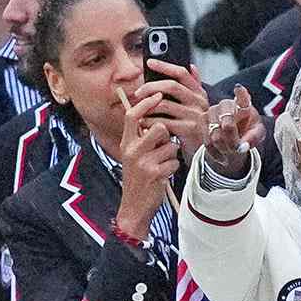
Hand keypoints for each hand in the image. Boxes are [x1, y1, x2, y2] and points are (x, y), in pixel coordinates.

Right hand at [116, 92, 178, 238]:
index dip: (147, 103)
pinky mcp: (153, 173)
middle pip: (159, 128)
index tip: (158, 93)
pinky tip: (163, 176)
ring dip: (171, 156)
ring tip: (161, 166)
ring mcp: (142, 162)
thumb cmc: (139, 178)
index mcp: (126, 143)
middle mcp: (131, 150)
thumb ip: (143, 138)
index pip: (133, 116)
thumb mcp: (135, 155)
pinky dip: (173, 169)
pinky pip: (174, 162)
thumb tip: (157, 119)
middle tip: (162, 149)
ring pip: (170, 146)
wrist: (134, 206)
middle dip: (167, 137)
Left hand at [136, 61, 210, 160]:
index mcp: (199, 93)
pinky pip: (163, 122)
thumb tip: (192, 66)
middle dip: (150, 87)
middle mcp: (199, 102)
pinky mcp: (188, 130)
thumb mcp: (198, 105)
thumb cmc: (196, 127)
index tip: (149, 63)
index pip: (182, 73)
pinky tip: (144, 124)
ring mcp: (195, 116)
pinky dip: (150, 122)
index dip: (165, 66)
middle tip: (137, 93)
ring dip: (147, 107)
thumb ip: (194, 87)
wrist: (205, 152)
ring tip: (139, 111)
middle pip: (171, 86)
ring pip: (164, 104)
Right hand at [204, 85, 264, 177]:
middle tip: (237, 149)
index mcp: (244, 104)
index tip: (239, 88)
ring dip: (224, 147)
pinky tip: (222, 156)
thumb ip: (253, 138)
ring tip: (231, 152)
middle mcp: (227, 104)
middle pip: (227, 124)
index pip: (242, 97)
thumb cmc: (249, 132)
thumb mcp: (258, 135)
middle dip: (232, 141)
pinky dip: (215, 152)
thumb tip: (242, 147)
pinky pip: (206, 140)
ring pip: (215, 135)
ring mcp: (213, 110)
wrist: (234, 135)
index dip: (240, 93)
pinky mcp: (202, 119)